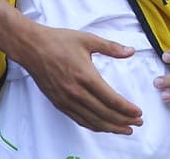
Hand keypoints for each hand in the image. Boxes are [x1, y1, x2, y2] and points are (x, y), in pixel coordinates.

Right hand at [13, 25, 143, 133]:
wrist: (31, 47)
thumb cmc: (58, 41)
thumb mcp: (88, 39)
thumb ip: (111, 47)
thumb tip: (131, 51)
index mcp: (86, 76)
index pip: (111, 99)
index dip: (126, 109)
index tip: (138, 112)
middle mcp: (76, 92)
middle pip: (104, 114)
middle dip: (123, 121)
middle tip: (138, 123)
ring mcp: (66, 100)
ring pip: (92, 121)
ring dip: (110, 127)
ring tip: (124, 129)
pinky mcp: (59, 103)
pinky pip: (79, 119)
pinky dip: (93, 126)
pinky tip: (103, 126)